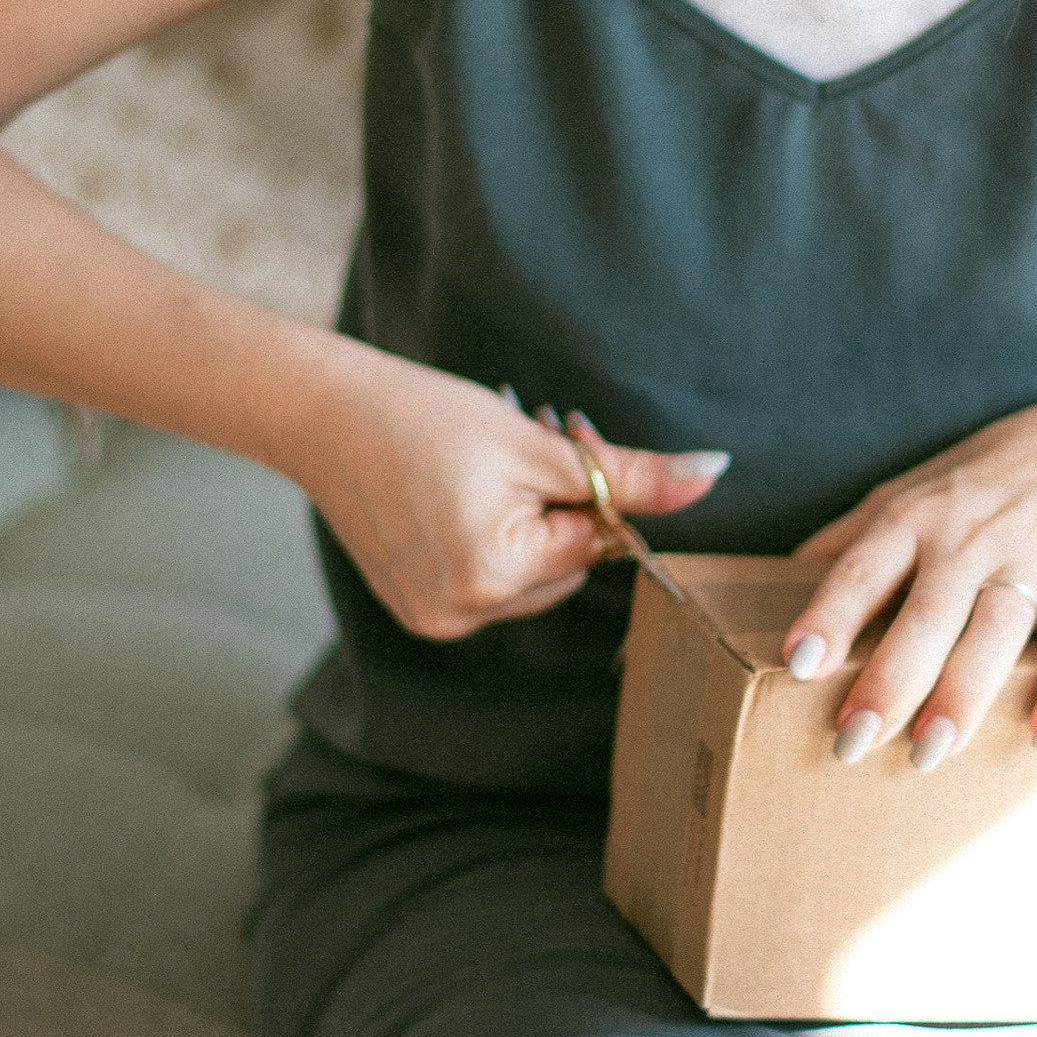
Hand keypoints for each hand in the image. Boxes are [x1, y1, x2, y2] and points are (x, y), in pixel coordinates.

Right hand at [295, 345, 728, 640]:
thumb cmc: (425, 417)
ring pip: (531, 578)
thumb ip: (629, 474)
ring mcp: (435, 621)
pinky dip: (488, 542)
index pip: (596, 544)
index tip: (561, 438)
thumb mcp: (538, 442)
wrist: (321, 415)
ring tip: (483, 471)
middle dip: (560, 509)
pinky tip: (453, 496)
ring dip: (528, 526)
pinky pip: (487, 584)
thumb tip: (714, 477)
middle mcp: (464, 616)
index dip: (591, 488)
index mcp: (496, 576)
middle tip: (525, 444)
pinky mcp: (416, 611)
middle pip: (566, 569)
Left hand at [779, 383, 1036, 768]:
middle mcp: (971, 539)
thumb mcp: (915, 488)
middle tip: (854, 739)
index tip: (800, 662)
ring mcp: (1034, 563)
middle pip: (927, 615)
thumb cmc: (989, 481)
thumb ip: (853, 536)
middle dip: (890, 679)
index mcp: (916, 516)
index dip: (830, 614)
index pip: (864, 567)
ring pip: (995, 633)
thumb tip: (779, 579)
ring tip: (929, 752)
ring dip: (964, 695)